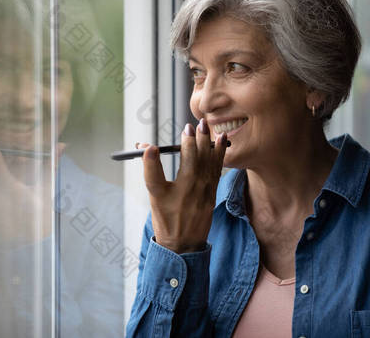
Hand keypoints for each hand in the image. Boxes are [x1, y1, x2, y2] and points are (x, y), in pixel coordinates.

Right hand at [138, 118, 226, 252]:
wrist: (182, 245)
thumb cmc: (165, 218)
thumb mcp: (154, 195)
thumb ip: (151, 169)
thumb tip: (148, 148)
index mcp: (175, 189)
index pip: (181, 159)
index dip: (181, 143)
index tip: (182, 131)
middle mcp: (192, 189)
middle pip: (197, 158)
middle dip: (198, 138)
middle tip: (197, 123)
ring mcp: (205, 192)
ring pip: (209, 163)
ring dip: (211, 144)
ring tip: (211, 128)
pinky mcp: (212, 195)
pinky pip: (217, 171)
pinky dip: (219, 155)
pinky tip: (221, 144)